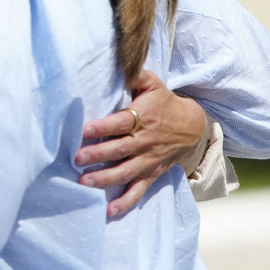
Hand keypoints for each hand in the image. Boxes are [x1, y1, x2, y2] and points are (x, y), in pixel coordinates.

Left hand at [75, 69, 208, 216]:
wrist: (192, 126)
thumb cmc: (163, 102)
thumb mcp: (152, 84)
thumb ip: (135, 73)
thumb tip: (119, 58)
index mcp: (143, 117)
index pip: (121, 123)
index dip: (103, 127)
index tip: (85, 130)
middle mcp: (145, 141)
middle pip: (119, 149)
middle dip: (98, 155)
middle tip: (77, 158)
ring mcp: (149, 160)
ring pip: (126, 172)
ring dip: (105, 179)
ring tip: (84, 183)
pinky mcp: (152, 174)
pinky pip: (139, 191)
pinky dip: (125, 202)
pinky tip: (109, 210)